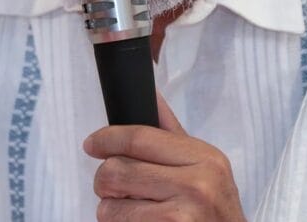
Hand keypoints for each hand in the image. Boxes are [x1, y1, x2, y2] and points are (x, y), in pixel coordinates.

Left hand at [84, 94, 245, 221]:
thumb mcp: (204, 167)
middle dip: (106, 181)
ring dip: (112, 210)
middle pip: (117, 170)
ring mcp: (181, 214)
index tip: (92, 144)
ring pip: (110, 206)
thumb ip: (172, 133)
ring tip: (132, 211)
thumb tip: (151, 96)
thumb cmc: (214, 210)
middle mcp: (196, 183)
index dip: (107, 139)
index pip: (139, 137)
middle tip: (114, 188)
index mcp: (204, 157)